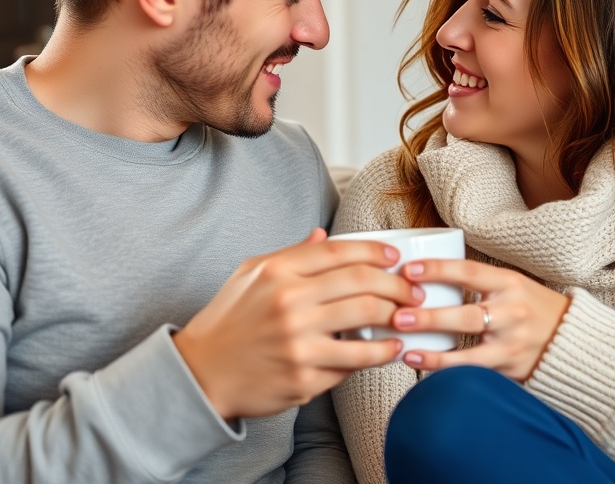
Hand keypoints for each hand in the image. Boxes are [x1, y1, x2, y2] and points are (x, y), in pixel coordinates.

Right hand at [172, 228, 424, 419]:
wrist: (200, 374)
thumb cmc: (229, 320)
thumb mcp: (250, 275)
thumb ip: (291, 255)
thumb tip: (323, 235)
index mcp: (277, 272)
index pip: (340, 251)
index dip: (377, 252)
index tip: (396, 259)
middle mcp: (289, 304)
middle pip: (363, 284)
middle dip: (398, 287)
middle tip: (414, 292)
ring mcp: (297, 343)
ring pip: (366, 324)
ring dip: (396, 321)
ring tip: (409, 320)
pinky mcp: (303, 378)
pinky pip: (352, 364)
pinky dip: (378, 355)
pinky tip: (389, 350)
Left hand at [391, 259, 569, 380]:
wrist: (573, 340)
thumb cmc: (532, 307)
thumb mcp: (511, 284)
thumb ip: (477, 281)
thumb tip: (424, 276)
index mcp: (509, 283)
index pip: (469, 272)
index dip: (437, 270)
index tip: (407, 270)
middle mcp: (512, 312)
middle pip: (466, 315)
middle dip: (429, 317)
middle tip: (398, 316)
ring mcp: (512, 343)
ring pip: (469, 351)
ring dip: (434, 353)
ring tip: (405, 350)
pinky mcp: (511, 368)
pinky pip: (474, 371)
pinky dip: (448, 370)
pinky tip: (423, 367)